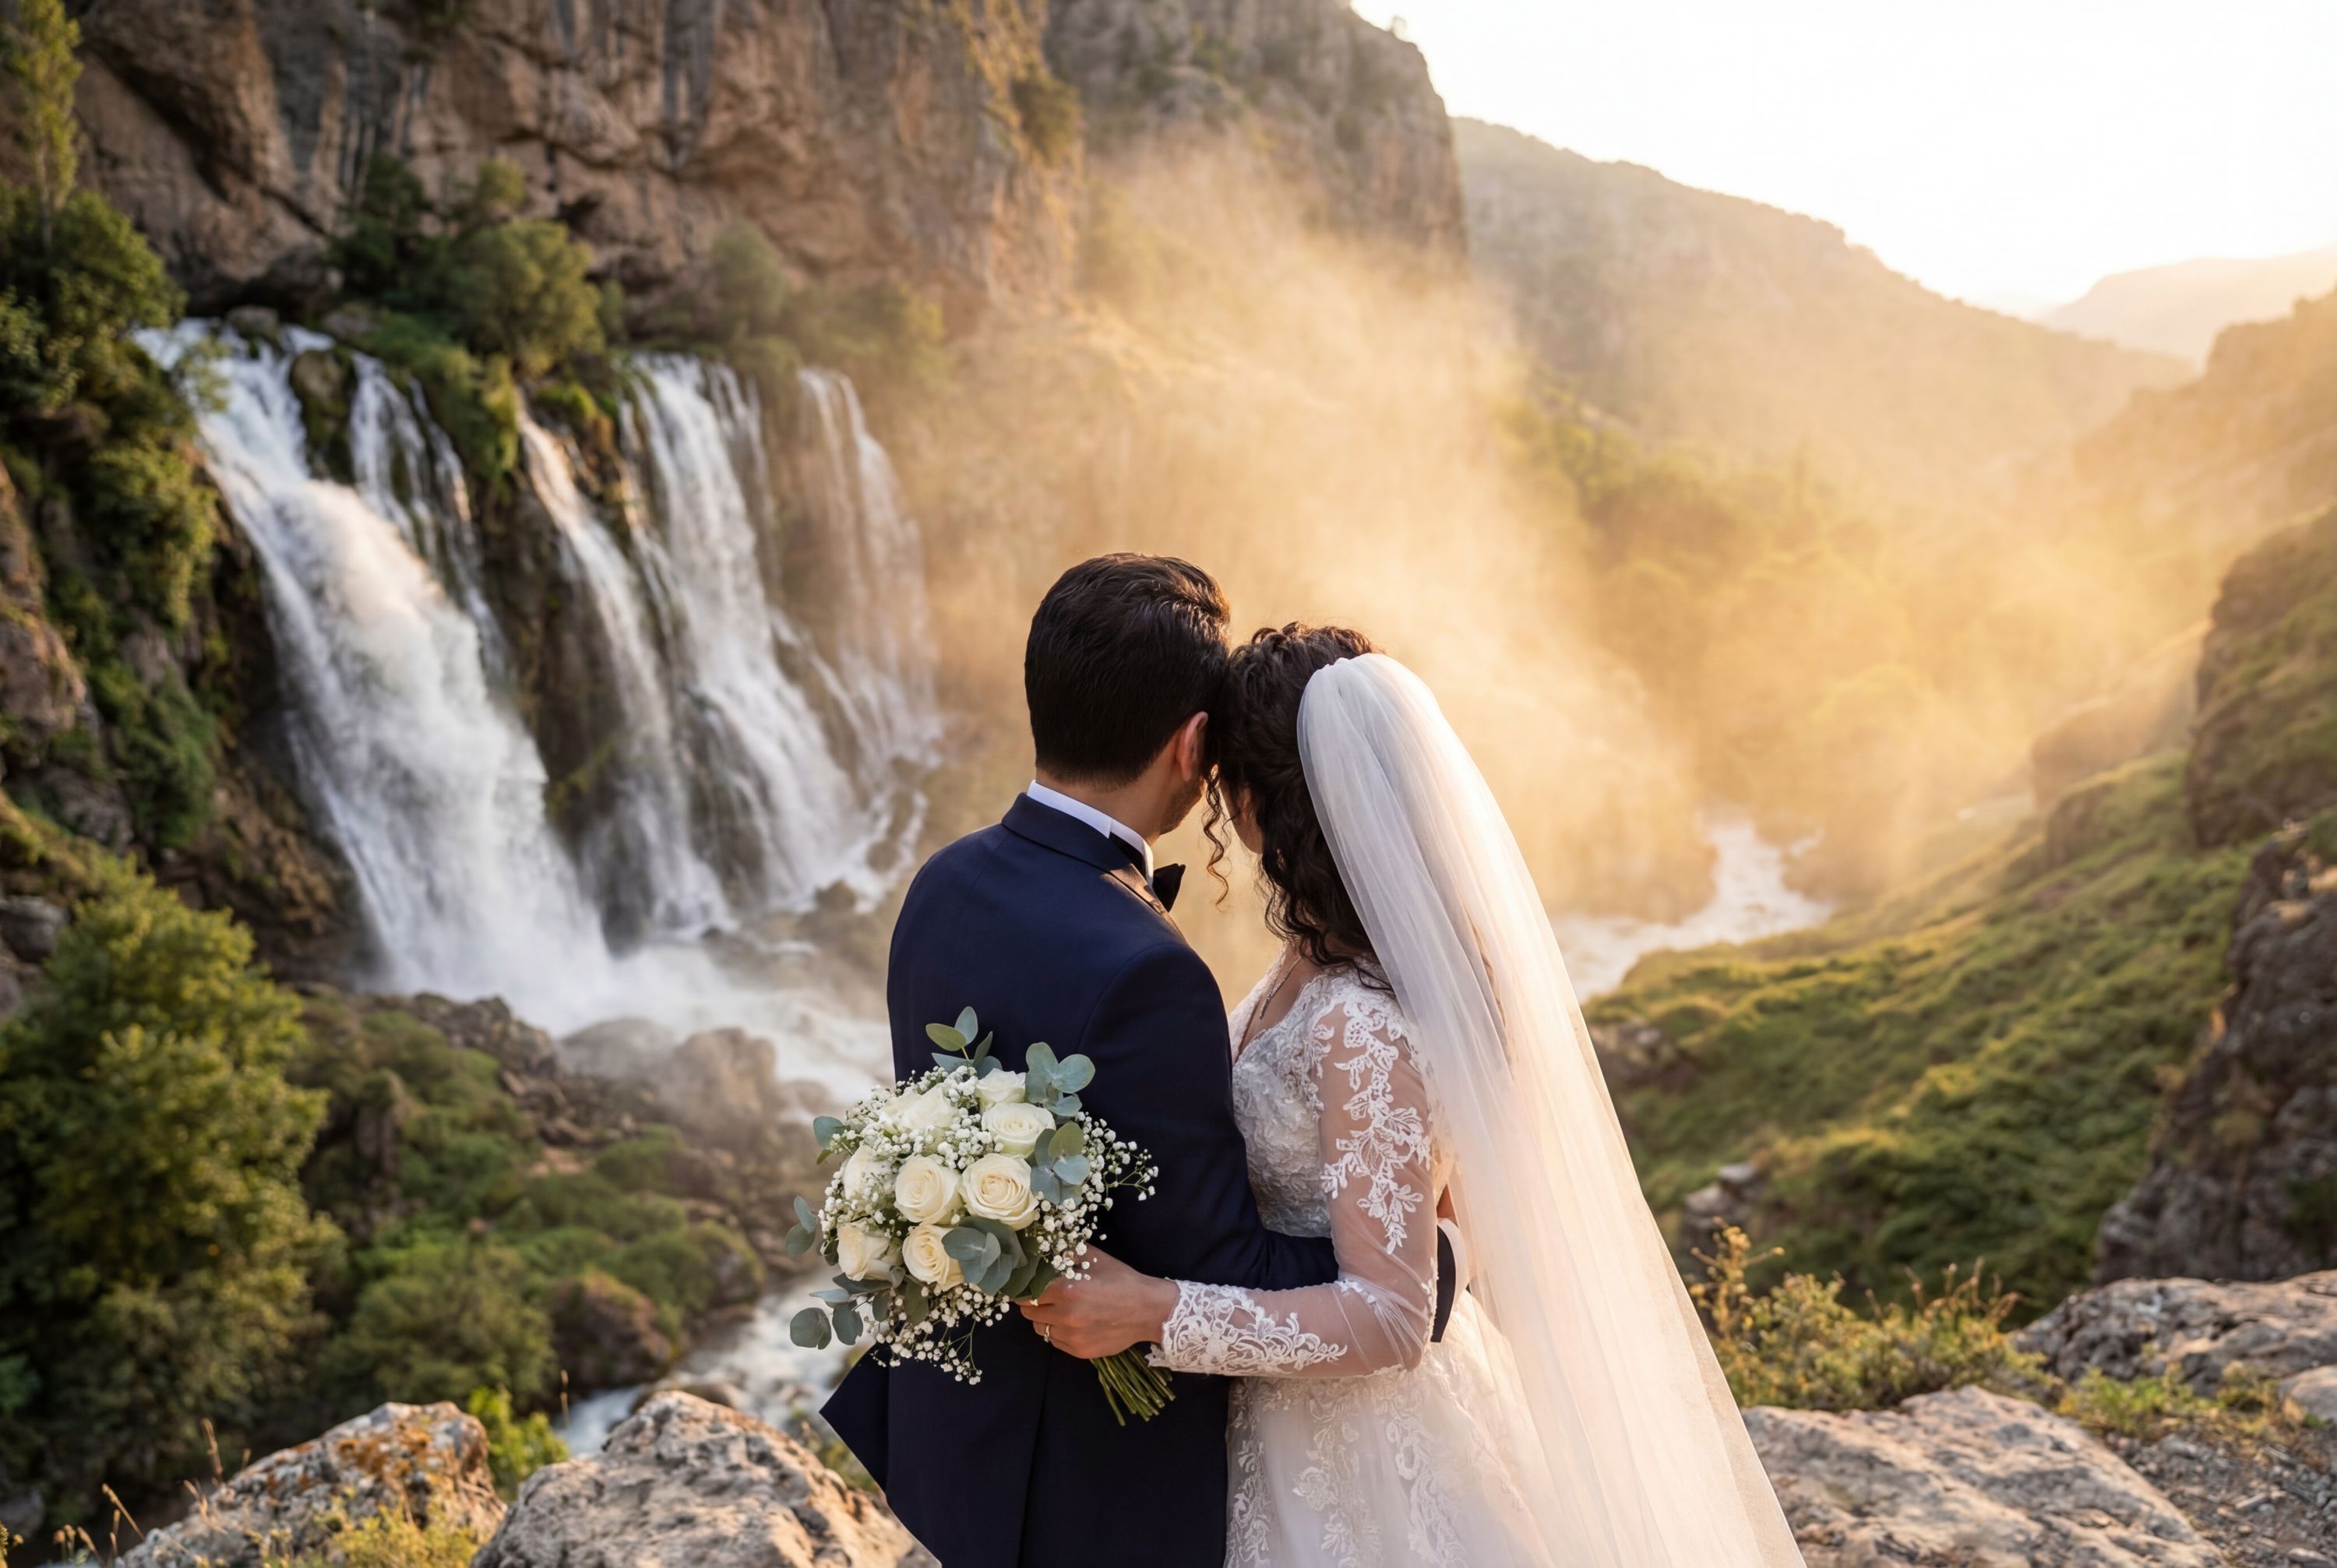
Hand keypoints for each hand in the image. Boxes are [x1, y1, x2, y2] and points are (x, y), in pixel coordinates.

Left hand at [1016, 1246, 1179, 1359]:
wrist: (1148, 1310)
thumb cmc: (1121, 1279)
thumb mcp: (1095, 1258)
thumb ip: (1066, 1252)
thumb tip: (1042, 1248)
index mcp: (1066, 1290)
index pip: (1026, 1292)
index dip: (1024, 1287)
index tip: (1026, 1284)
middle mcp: (1065, 1316)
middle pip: (1028, 1312)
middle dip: (1031, 1302)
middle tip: (1044, 1295)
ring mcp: (1072, 1337)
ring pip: (1039, 1329)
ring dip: (1043, 1319)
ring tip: (1059, 1310)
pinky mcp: (1079, 1351)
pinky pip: (1055, 1341)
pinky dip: (1058, 1332)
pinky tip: (1073, 1323)